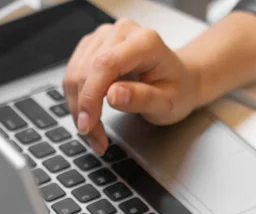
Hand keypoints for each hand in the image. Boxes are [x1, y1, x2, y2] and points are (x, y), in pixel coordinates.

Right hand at [63, 19, 200, 153]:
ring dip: (78, 106)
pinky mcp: (94, 46)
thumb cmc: (177, 90)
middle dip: (85, 109)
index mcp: (145, 42)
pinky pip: (74, 72)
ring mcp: (105, 36)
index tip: (89, 124)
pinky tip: (89, 116)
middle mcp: (122, 32)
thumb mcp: (168, 103)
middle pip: (87, 69)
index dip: (91, 96)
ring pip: (75, 72)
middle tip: (94, 138)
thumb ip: (143, 98)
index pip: (106, 64)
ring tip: (93, 132)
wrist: (180, 81)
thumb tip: (113, 95)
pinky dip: (77, 98)